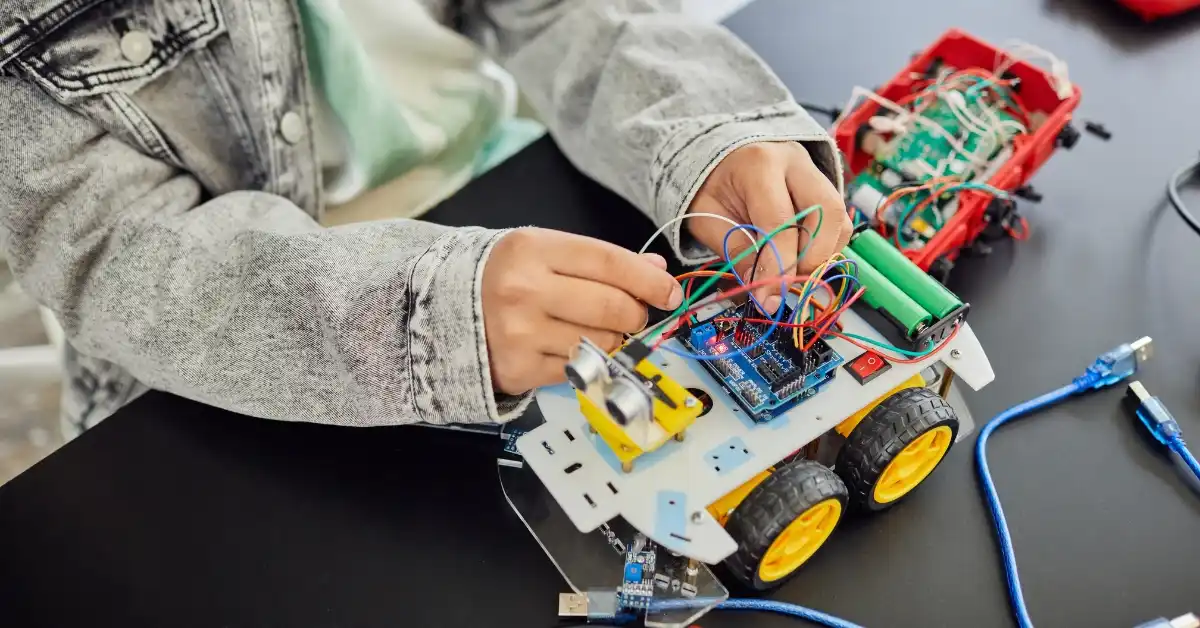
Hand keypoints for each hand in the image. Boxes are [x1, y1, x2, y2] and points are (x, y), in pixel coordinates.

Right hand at [482, 228, 682, 394]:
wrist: (445, 310)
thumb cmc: (504, 277)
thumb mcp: (544, 253)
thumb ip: (600, 260)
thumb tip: (655, 271)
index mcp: (533, 248)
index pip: (610, 262)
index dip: (649, 280)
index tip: (669, 292)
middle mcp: (525, 289)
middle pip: (613, 307)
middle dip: (635, 313)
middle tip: (630, 314)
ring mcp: (521, 333)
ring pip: (603, 343)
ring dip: (613, 340)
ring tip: (592, 330)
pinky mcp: (520, 369)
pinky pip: (579, 368)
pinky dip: (585, 360)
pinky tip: (567, 346)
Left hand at [687, 142, 851, 311]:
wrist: (718, 157)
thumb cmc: (710, 186)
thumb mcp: (707, 218)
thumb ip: (735, 251)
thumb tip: (764, 292)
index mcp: (759, 165)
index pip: (781, 221)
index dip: (780, 266)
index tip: (770, 299)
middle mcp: (796, 162)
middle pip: (827, 213)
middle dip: (813, 258)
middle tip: (789, 283)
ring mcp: (815, 172)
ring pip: (840, 219)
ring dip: (823, 255)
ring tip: (793, 270)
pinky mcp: (824, 185)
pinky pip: (838, 221)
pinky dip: (825, 247)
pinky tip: (799, 256)